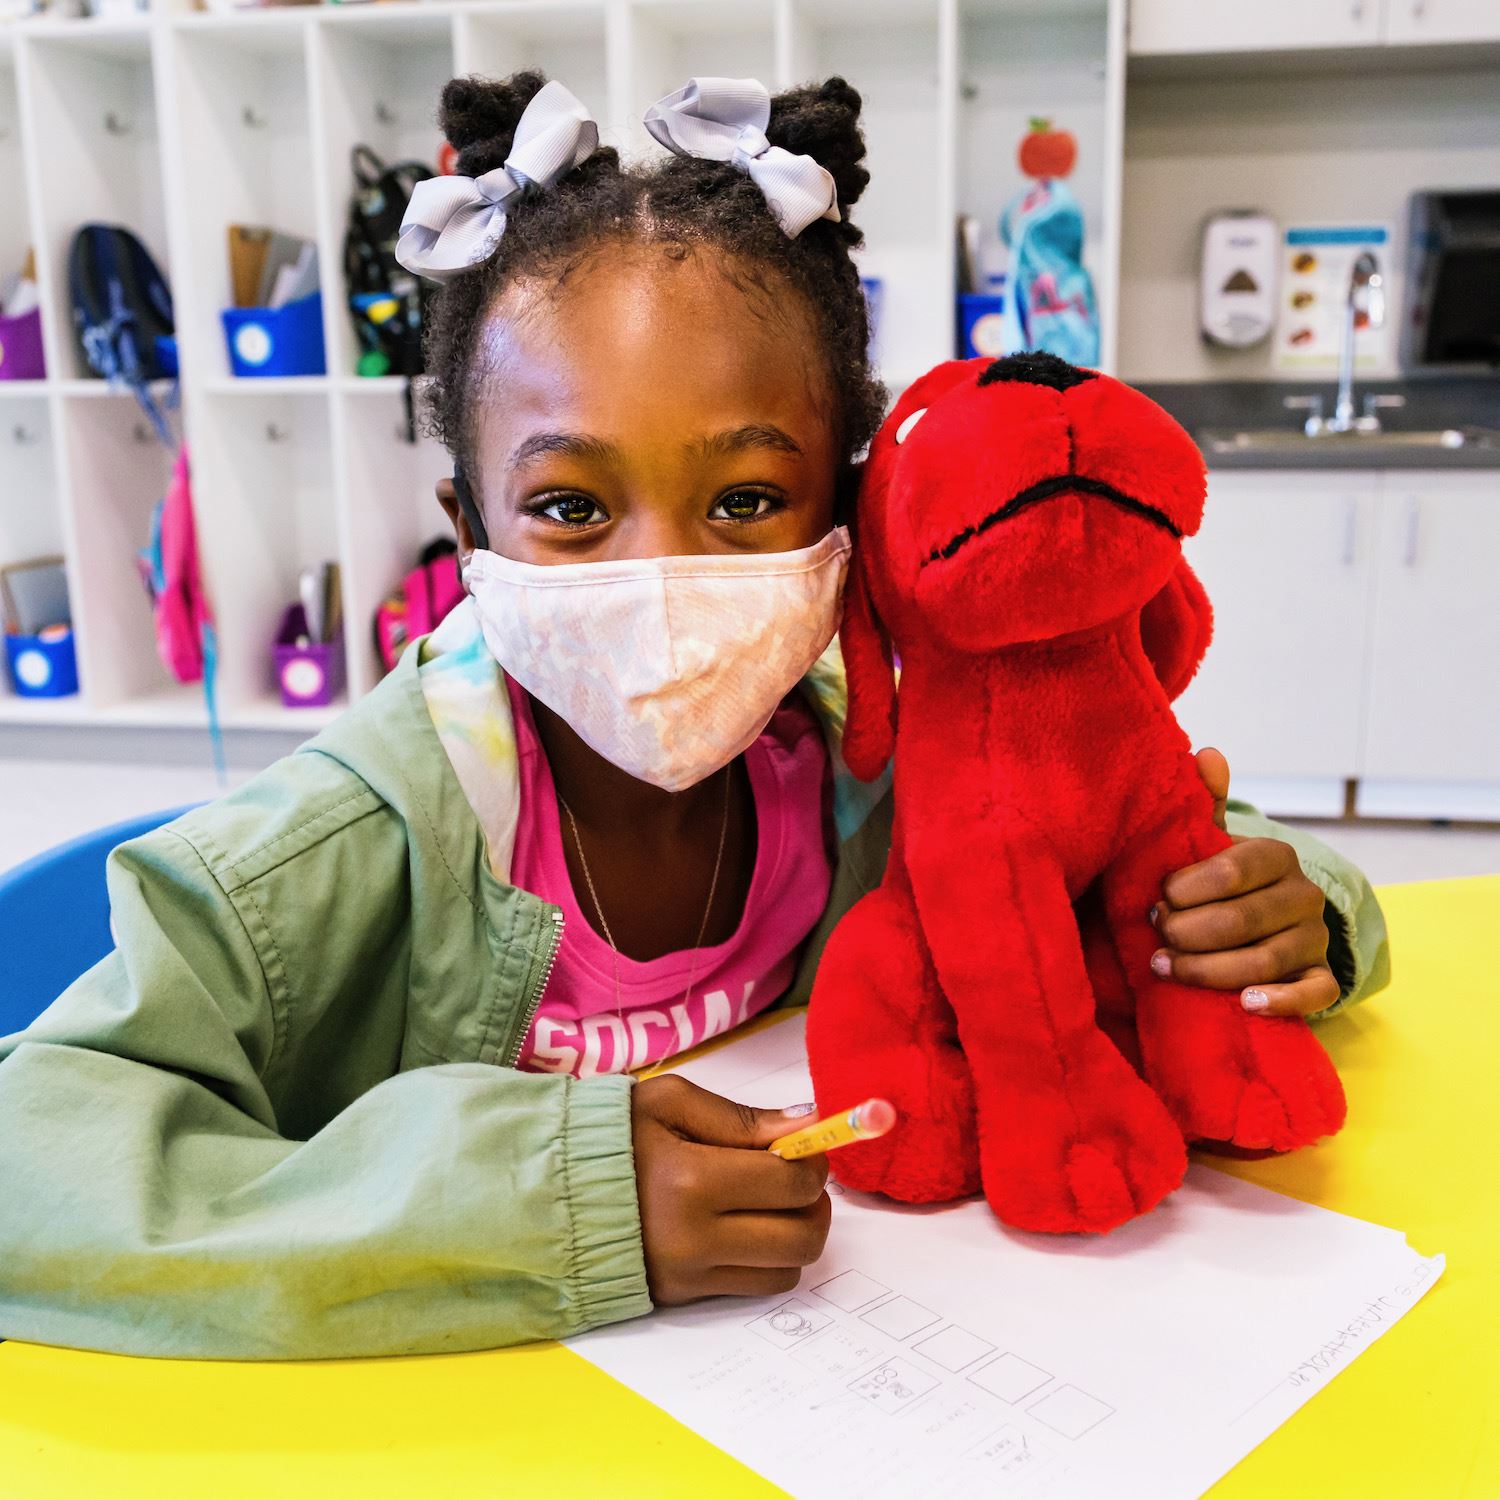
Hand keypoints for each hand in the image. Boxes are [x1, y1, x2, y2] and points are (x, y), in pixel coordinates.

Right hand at [632, 1075, 830, 1304]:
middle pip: (801, 1237)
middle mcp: (694, 1238)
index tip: (801, 1148)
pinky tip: (746, 1228)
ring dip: (795, 1235)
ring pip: (787, 1271)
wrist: (552, 1187)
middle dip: (813, 1203)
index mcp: (692, 1181)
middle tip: (794, 1178)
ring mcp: (689, 1274)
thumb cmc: (615, 1136)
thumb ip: (742, 1117)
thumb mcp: (672, 1102)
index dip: (811, 1162)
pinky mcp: (683, 1296)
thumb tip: (808, 1125)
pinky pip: (756, 1287)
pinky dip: (767, 1259)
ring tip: (771, 1204)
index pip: (792, 1184)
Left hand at [1148, 747, 1339, 1017]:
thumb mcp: (1211, 842)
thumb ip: (1206, 803)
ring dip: (1211, 969)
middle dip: (1190, 931)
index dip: (1190, 888)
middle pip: (1245, 919)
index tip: (1158, 898)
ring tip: (1166, 968)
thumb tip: (1207, 754)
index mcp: (1276, 856)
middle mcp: (1304, 895)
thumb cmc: (1222, 881)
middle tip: (1156, 934)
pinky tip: (1244, 1004)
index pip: (1236, 869)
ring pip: (1268, 959)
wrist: (1261, 922)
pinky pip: (1314, 994)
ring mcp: (1316, 938)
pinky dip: (1281, 1001)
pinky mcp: (1321, 977)